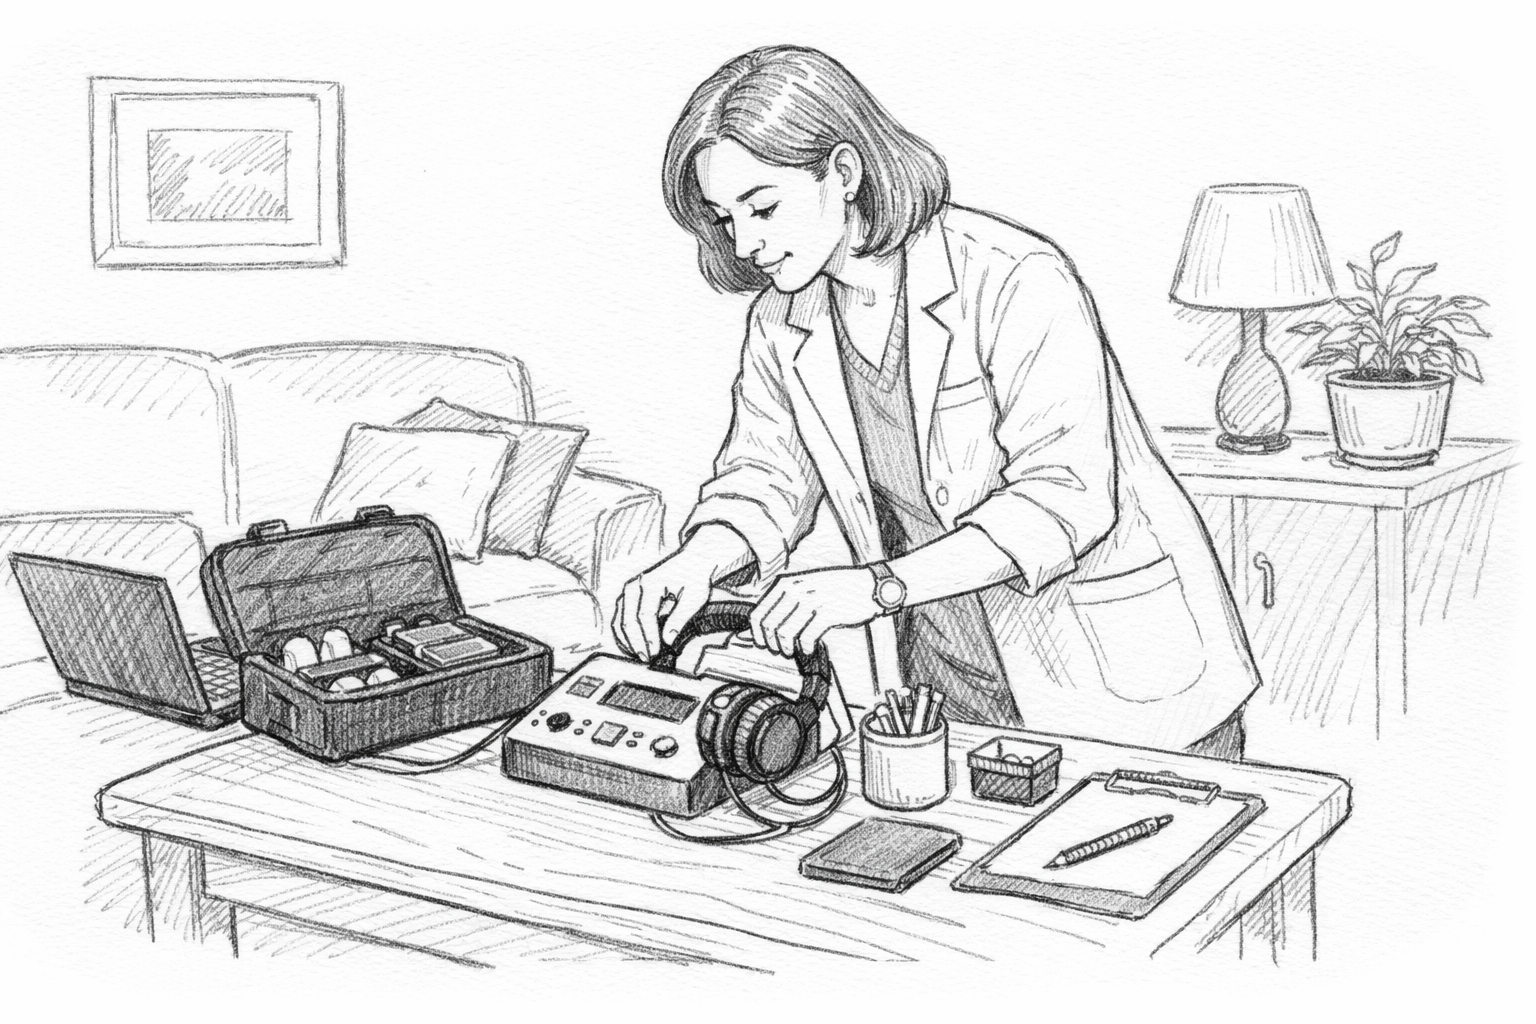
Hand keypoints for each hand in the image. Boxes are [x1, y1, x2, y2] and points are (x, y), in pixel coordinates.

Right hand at [612, 546, 718, 661]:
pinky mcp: (627, 596)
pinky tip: (632, 647)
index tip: (655, 652)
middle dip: (637, 642)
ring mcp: (628, 590)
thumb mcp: (694, 597)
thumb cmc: (693, 578)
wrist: (690, 561)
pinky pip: (619, 618)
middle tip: (647, 659)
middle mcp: (634, 585)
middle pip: (628, 619)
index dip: (649, 636)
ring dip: (627, 641)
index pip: (645, 615)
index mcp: (650, 582)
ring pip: (619, 620)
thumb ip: (680, 618)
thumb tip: (668, 641)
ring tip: (640, 656)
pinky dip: (623, 635)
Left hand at [750, 567, 882, 656]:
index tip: (762, 643)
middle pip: (769, 625)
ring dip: (786, 648)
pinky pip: (807, 638)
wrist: (867, 585)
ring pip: (785, 633)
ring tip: (791, 651)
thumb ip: (784, 598)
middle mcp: (795, 589)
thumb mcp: (805, 584)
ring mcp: (811, 601)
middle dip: (770, 643)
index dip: (756, 633)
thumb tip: (764, 624)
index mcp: (785, 582)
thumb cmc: (835, 588)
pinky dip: (805, 648)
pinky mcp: (827, 613)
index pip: (758, 612)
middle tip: (778, 651)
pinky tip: (809, 649)